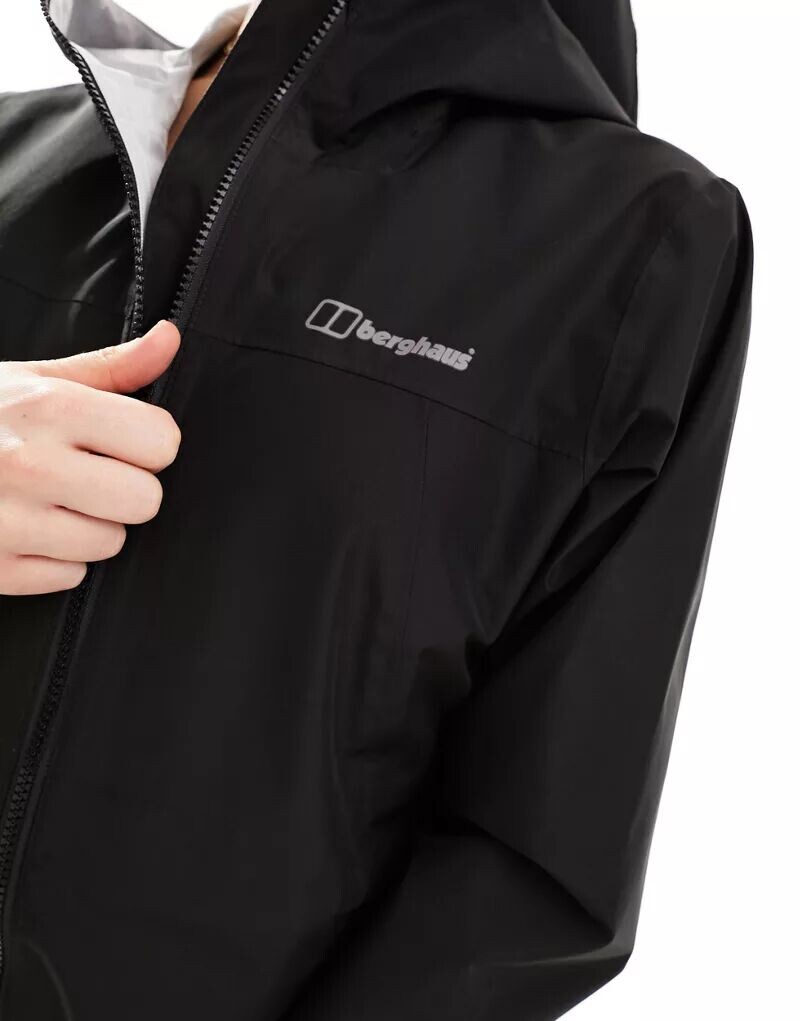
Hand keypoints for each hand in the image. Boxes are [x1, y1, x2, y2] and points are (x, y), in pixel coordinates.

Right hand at [0, 320, 181, 594]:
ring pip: (110, 543)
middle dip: (126, 489)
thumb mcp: (35, 380)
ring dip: (91, 526)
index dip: (148, 442)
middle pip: (145, 500)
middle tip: (89, 474)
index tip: (121, 441)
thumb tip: (169, 339)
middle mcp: (30, 465)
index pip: (161, 442)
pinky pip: (70, 577)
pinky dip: (55, 559)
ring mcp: (8, 522)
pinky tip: (27, 529)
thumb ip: (112, 368)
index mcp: (51, 409)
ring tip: (51, 500)